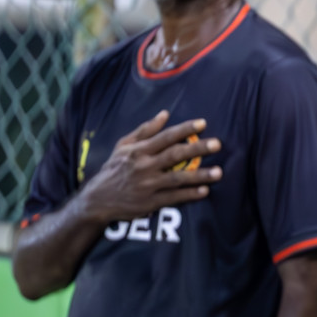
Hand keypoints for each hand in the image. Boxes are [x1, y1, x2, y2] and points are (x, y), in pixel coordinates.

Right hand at [78, 111, 221, 223]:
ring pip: (178, 178)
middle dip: (198, 149)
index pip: (166, 137)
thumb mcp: (123, 146)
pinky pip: (174, 197)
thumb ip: (145, 130)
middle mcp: (144, 166)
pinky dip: (190, 194)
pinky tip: (205, 191)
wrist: (97, 199)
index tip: (203, 124)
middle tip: (217, 144)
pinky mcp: (150, 202)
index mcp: (138, 150)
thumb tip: (165, 114)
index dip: (185, 129)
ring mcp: (148, 185)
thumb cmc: (114, 169)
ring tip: (219, 172)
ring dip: (200, 175)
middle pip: (175, 155)